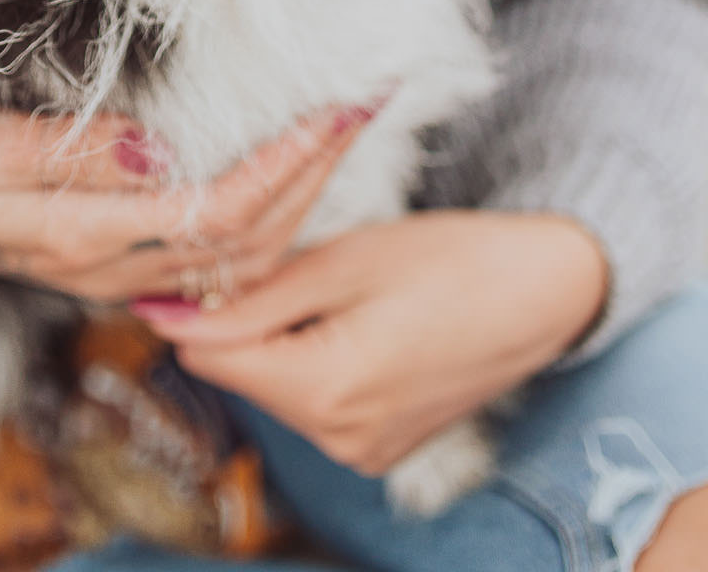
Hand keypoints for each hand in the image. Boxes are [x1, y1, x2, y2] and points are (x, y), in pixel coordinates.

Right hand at [0, 102, 380, 303]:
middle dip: (319, 173)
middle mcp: (118, 270)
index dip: (294, 162)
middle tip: (367, 101)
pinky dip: (265, 216)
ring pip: (241, 257)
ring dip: (301, 196)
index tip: (342, 103)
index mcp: (93, 241)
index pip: (229, 212)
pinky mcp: (111, 257)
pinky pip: (213, 255)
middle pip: (253, 241)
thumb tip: (158, 148)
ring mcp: (117, 271)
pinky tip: (281, 177)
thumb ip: (68, 152)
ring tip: (340, 130)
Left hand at [132, 210, 609, 473]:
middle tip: (296, 260)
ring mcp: (363, 452)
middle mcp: (340, 441)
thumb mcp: (342, 260)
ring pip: (278, 385)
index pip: (211, 356)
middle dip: (248, 316)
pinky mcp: (380, 447)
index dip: (196, 302)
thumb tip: (165, 313)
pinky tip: (358, 318)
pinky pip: (316, 400)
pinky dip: (316, 356)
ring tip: (340, 287)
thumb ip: (251, 296)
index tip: (204, 255)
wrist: (543, 292)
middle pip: (244, 372)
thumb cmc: (448, 260)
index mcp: (327, 391)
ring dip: (283, 335)